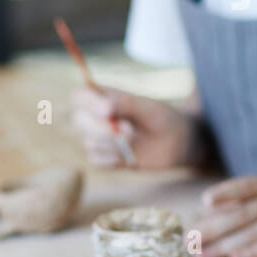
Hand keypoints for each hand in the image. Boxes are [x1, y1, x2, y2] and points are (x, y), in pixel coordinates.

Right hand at [69, 86, 198, 169]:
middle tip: (127, 130)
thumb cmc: (162, 118)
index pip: (79, 96)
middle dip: (101, 127)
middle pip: (78, 120)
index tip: (108, 111)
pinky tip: (128, 156)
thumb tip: (104, 109)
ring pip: (89, 142)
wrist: (177, 142)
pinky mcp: (106, 157)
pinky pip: (96, 160)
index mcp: (104, 97)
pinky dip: (111, 159)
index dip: (88, 103)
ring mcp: (100, 138)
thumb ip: (124, 105)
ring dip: (112, 144)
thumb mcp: (146, 107)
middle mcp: (97, 117)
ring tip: (134, 140)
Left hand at [191, 177, 256, 256]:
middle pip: (241, 214)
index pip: (245, 187)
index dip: (225, 193)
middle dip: (212, 229)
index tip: (204, 202)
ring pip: (253, 232)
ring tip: (201, 255)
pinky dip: (256, 251)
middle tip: (188, 240)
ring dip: (224, 246)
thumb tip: (207, 213)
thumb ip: (244, 203)